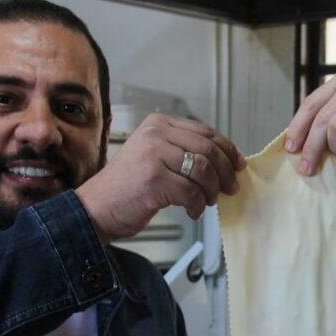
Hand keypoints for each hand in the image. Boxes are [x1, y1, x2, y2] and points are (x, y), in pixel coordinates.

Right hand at [76, 113, 244, 241]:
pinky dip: (197, 205)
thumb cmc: (129, 187)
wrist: (97, 208)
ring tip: (207, 201)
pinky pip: (191, 192)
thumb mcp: (156, 157)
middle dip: (225, 172)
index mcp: (158, 124)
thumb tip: (228, 162)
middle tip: (230, 189)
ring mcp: (153, 155)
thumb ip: (184, 152)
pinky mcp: (153, 179)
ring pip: (203, 170)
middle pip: (208, 150)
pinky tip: (192, 211)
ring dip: (212, 190)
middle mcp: (155, 134)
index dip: (227, 149)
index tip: (238, 165)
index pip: (205, 132)